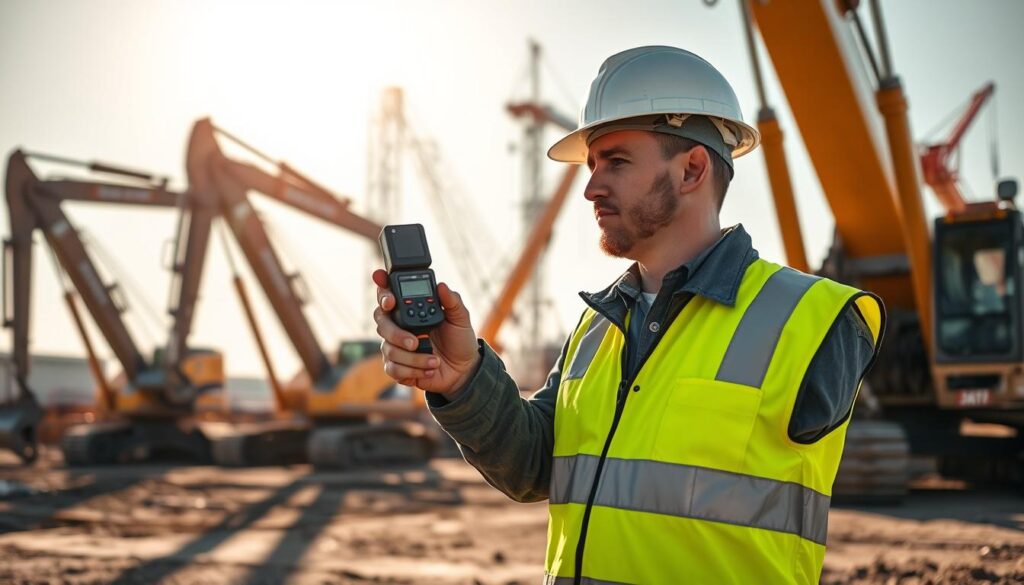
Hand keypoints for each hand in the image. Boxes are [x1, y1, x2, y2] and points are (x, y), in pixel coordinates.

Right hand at [372, 269, 480, 394]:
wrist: (463, 369)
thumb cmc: (459, 340)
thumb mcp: (460, 319)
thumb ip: (452, 301)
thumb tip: (441, 286)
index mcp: (410, 310)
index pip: (388, 297)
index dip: (383, 294)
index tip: (390, 300)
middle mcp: (398, 326)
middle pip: (381, 323)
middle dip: (396, 333)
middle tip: (414, 342)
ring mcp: (396, 347)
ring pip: (389, 349)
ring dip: (415, 358)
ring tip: (435, 360)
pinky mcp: (397, 367)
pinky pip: (393, 368)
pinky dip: (413, 371)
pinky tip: (429, 370)